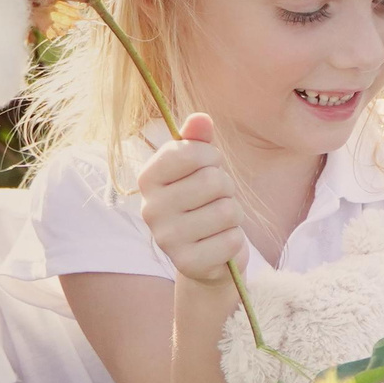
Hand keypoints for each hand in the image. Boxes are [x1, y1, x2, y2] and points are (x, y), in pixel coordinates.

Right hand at [136, 113, 245, 287]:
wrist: (207, 256)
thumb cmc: (204, 202)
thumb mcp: (201, 167)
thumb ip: (198, 141)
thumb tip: (201, 118)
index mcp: (148, 178)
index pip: (189, 151)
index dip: (211, 157)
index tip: (208, 168)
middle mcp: (150, 208)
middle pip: (213, 181)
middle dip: (227, 188)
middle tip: (217, 200)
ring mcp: (166, 239)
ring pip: (226, 211)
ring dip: (233, 215)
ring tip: (219, 222)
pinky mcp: (187, 264)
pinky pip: (231, 240)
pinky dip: (234, 240)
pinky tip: (219, 244)